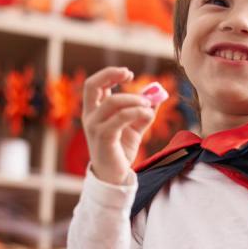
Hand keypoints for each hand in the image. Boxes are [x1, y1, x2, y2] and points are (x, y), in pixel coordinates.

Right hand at [82, 66, 155, 184]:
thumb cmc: (121, 149)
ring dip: (134, 98)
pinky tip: (147, 114)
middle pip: (92, 86)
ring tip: (149, 105)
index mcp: (94, 111)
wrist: (115, 175)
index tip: (128, 73)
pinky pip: (120, 118)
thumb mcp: (135, 126)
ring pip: (112, 101)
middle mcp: (90, 117)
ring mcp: (94, 127)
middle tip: (130, 74)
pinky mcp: (104, 137)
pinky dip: (136, 111)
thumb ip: (143, 110)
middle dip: (110, 74)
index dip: (109, 74)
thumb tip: (157, 95)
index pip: (94, 85)